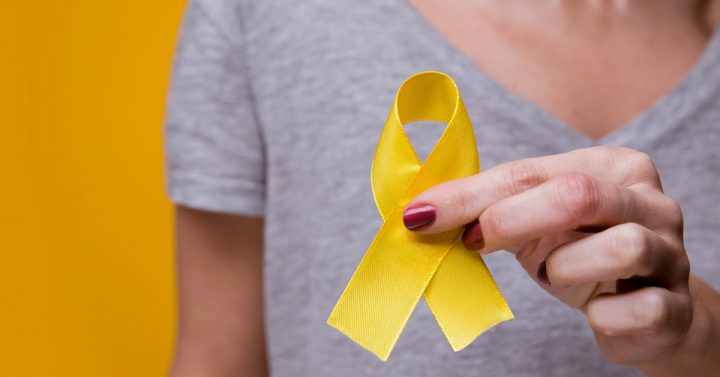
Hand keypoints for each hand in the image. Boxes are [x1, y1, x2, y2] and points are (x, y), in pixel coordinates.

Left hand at [402, 146, 719, 374]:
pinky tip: (596, 308)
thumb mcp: (533, 222)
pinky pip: (631, 310)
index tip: (421, 215)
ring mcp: (669, 252)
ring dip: (567, 268)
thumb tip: (420, 214)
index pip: (530, 173)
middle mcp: (649, 202)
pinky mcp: (673, 305)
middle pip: (579, 195)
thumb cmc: (580, 253)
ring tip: (557, 272)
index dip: (470, 195)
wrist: (644, 308)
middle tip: (475, 240)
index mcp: (612, 168)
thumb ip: (488, 209)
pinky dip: (600, 315)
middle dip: (513, 220)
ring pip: (620, 247)